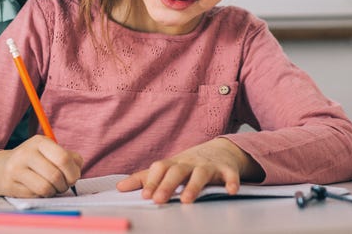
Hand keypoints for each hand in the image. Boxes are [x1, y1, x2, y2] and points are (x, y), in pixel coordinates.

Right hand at [0, 135, 82, 196]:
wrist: (1, 168)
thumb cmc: (34, 160)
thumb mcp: (50, 151)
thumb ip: (69, 157)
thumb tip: (77, 168)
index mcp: (39, 142)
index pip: (63, 158)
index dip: (73, 171)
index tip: (74, 177)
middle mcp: (26, 153)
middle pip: (55, 175)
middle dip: (65, 184)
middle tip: (64, 185)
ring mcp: (16, 169)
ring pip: (45, 187)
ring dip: (54, 191)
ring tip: (53, 188)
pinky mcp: (10, 184)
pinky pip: (35, 195)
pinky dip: (42, 195)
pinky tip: (39, 189)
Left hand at [116, 138, 262, 203]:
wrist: (221, 150)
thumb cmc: (189, 163)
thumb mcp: (168, 168)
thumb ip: (144, 179)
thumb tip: (119, 187)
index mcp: (174, 163)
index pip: (160, 168)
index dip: (152, 181)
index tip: (145, 196)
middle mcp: (190, 163)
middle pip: (177, 171)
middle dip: (167, 185)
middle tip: (158, 200)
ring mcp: (209, 165)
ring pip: (201, 174)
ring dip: (194, 186)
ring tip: (186, 201)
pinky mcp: (227, 169)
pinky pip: (230, 175)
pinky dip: (231, 182)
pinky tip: (231, 191)